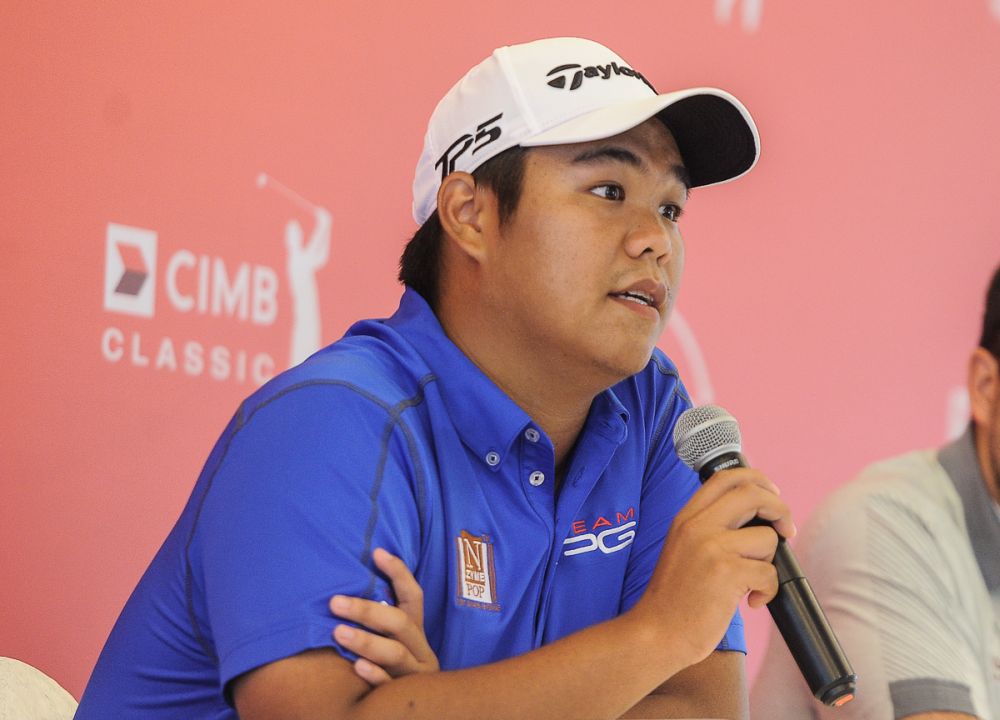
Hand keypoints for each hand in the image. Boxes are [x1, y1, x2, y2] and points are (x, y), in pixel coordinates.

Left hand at [329, 548, 439, 685]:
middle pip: (400, 623)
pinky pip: (390, 686)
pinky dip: (374, 675)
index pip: (414, 596)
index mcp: (416, 631)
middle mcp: (421, 649)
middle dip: (367, 611)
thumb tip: (342, 590)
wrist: (415, 710)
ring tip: (337, 633)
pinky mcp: (407, 697)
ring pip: (395, 653)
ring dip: (366, 641)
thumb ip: (378, 620)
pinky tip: (356, 667)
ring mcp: (416, 674)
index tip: (376, 552)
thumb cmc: (388, 668)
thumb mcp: (390, 642)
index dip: (398, 573)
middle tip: (335, 603)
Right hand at [636, 468, 794, 665]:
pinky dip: (768, 591)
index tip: (772, 495)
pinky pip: (769, 573)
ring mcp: (711, 547)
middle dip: (780, 508)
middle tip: (787, 529)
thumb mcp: (683, 549)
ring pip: (767, 537)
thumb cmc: (675, 598)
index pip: (725, 478)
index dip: (756, 480)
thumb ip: (709, 528)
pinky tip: (751, 602)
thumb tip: (759, 519)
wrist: (657, 633)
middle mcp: (697, 526)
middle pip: (752, 493)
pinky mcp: (726, 572)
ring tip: (751, 582)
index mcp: (686, 517)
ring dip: (769, 562)